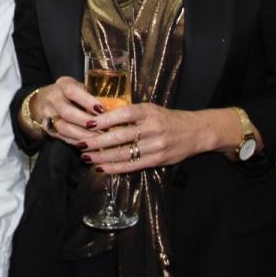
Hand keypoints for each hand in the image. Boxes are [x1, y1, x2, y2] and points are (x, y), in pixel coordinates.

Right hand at [23, 77, 100, 146]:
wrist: (45, 100)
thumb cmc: (70, 93)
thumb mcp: (80, 87)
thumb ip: (92, 95)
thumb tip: (113, 108)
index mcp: (62, 84)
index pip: (72, 91)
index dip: (87, 101)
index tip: (102, 110)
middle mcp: (52, 99)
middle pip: (67, 112)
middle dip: (86, 121)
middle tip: (103, 128)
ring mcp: (48, 115)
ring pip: (64, 128)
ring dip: (83, 135)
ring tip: (99, 138)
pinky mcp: (49, 129)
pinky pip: (63, 138)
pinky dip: (78, 142)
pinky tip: (90, 144)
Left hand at [79, 103, 213, 172]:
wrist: (196, 131)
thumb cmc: (168, 118)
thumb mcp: (151, 109)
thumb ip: (130, 114)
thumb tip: (100, 117)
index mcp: (148, 111)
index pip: (124, 114)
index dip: (104, 119)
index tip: (87, 123)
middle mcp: (152, 128)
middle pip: (119, 136)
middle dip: (96, 141)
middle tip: (79, 143)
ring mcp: (155, 145)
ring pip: (123, 153)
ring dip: (101, 156)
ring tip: (86, 156)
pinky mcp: (158, 160)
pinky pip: (132, 165)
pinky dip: (114, 167)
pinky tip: (101, 167)